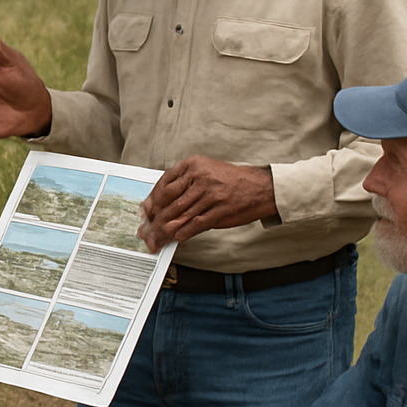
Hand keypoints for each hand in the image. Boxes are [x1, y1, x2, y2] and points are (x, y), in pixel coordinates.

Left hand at [138, 157, 276, 251]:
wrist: (261, 187)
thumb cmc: (230, 181)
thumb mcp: (205, 172)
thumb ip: (183, 185)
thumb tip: (159, 204)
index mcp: (192, 165)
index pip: (164, 184)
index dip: (152, 202)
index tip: (145, 213)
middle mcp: (199, 178)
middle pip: (168, 203)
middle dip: (154, 221)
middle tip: (145, 232)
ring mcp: (210, 194)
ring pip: (179, 216)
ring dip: (165, 232)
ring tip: (156, 240)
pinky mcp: (219, 210)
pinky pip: (195, 224)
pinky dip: (184, 233)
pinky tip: (177, 239)